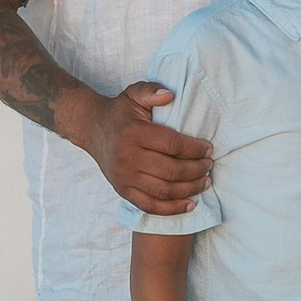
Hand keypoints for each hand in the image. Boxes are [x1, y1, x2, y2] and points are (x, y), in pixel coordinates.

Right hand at [89, 81, 213, 213]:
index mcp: (133, 133)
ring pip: (164, 191)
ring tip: (205, 182)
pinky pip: (150, 206)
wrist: (92, 129)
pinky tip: (190, 204)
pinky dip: (172, 209)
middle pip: (171, 170)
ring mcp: (124, 177)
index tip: (208, 148)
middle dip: (196, 170)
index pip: (172, 145)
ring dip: (189, 189)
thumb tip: (170, 95)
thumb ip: (150, 91)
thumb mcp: (133, 94)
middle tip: (209, 165)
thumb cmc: (120, 112)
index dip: (195, 148)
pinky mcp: (122, 191)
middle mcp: (127, 157)